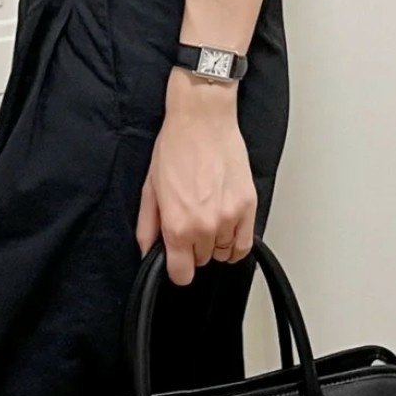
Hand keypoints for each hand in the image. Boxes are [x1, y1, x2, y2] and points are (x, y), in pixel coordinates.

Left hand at [135, 68, 257, 284]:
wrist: (202, 121)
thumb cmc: (176, 148)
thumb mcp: (150, 189)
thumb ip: (147, 227)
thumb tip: (147, 251)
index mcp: (176, 225)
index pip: (182, 274)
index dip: (178, 269)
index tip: (178, 262)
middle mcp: (204, 226)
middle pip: (202, 262)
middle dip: (194, 249)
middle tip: (190, 225)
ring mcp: (228, 218)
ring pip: (223, 253)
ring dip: (215, 243)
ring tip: (209, 219)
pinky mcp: (247, 207)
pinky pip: (244, 244)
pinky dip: (235, 244)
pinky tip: (228, 232)